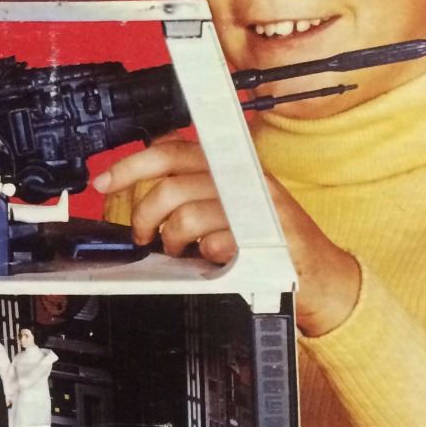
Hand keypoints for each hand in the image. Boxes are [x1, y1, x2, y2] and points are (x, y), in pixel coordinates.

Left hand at [93, 140, 360, 337]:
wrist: (321, 276)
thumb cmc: (273, 242)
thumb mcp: (230, 206)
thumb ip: (194, 192)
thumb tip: (146, 190)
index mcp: (230, 164)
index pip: (172, 150)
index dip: (132, 164)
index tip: (104, 182)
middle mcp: (243, 176)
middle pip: (171, 181)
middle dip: (144, 211)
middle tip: (143, 234)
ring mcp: (256, 204)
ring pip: (187, 213)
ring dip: (173, 239)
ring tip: (181, 251)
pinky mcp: (267, 235)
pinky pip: (216, 241)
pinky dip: (208, 253)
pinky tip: (216, 258)